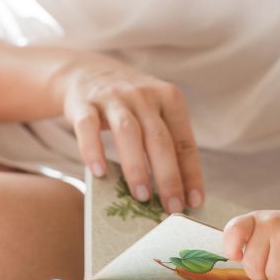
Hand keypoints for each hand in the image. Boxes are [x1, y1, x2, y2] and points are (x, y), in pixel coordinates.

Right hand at [53, 52, 203, 213]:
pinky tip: (99, 173)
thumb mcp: (153, 112)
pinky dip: (93, 150)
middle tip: (172, 208)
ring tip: (142, 196)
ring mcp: (113, 97)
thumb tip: (179, 193)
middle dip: (169, 177)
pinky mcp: (84, 103)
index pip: (185, 141)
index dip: (191, 173)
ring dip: (137, 167)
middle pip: (160, 139)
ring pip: (129, 133)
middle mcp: (144, 95)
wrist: (86, 71)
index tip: (195, 202)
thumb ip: (166, 143)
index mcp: (169, 98)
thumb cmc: (129, 104)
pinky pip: (88, 127)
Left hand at [223, 209, 279, 279]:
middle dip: (264, 271)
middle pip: (251, 267)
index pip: (233, 232)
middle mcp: (271, 223)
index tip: (238, 255)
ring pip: (270, 277)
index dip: (232, 248)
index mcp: (260, 218)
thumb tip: (235, 259)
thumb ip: (251, 241)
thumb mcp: (272, 229)